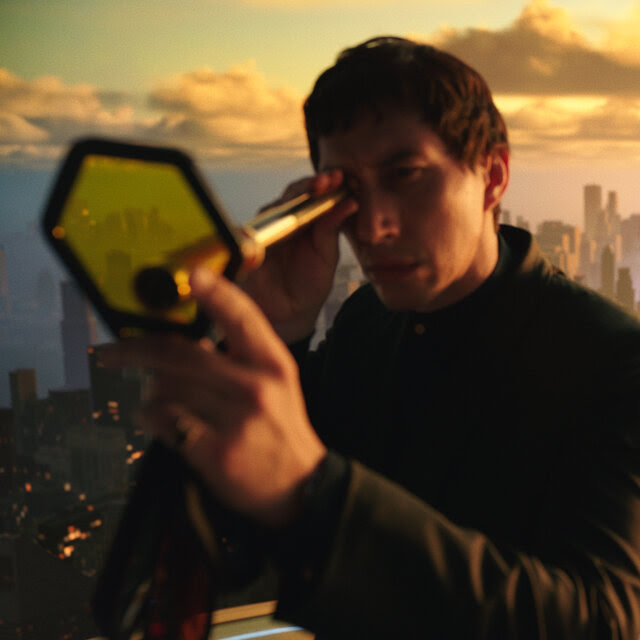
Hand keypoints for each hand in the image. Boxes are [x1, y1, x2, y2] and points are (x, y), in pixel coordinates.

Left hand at [101, 267, 326, 527]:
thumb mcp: (276, 381)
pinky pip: (162, 421)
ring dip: (149, 390)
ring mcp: (237, 420)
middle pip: (182, 354)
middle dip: (136, 350)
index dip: (215, 292)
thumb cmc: (279, 426)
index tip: (190, 275)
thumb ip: (241, 353)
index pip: (243, 316)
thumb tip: (182, 335)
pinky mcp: (218, 453)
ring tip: (156, 397)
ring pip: (165, 387)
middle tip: (113, 351)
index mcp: (274, 363)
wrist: (299, 485)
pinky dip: (149, 416)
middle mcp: (257, 387)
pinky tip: (158, 420)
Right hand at [242, 169, 357, 342]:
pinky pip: (257, 229)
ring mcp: (268, 229)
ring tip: (315, 190)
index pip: (317, 194)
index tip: (341, 177)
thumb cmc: (309, 286)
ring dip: (294, 197)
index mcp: (309, 221)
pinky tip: (282, 220)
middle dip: (312, 184)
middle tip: (329, 180)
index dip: (327, 183)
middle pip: (296, 193)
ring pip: (278, 205)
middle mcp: (287, 220)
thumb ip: (333, 229)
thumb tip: (351, 202)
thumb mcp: (326, 256)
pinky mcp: (250, 243)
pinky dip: (268, 224)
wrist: (288, 315)